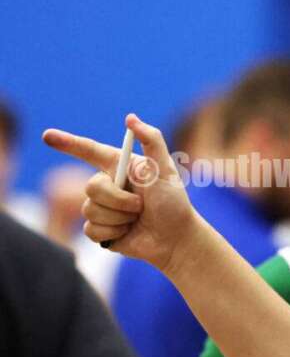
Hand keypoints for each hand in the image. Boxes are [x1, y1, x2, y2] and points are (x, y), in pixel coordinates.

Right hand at [43, 114, 200, 271]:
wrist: (174, 238)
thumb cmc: (173, 203)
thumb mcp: (165, 170)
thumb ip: (152, 141)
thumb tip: (130, 118)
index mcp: (120, 166)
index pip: (88, 151)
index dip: (67, 143)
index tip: (47, 136)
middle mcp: (108, 184)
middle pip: (91, 187)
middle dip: (118, 199)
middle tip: (140, 205)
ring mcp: (102, 207)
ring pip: (90, 210)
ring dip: (119, 217)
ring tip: (137, 219)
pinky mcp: (99, 229)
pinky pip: (91, 230)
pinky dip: (113, 232)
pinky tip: (128, 232)